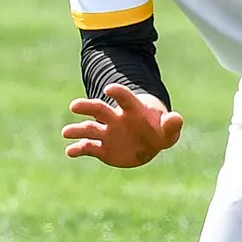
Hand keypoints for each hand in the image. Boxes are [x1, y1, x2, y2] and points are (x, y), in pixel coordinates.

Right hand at [62, 84, 183, 167]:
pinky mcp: (102, 148)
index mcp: (132, 110)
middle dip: (87, 107)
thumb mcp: (168, 131)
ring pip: (89, 129)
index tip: (109, 89)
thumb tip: (176, 118)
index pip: (124, 98)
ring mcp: (107, 133)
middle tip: (74, 106)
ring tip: (65, 132)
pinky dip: (78, 149)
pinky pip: (88, 148)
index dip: (118, 94)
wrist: (147, 142)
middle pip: (99, 109)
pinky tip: (69, 152)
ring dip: (77, 130)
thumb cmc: (159, 131)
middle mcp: (116, 119)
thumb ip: (172, 125)